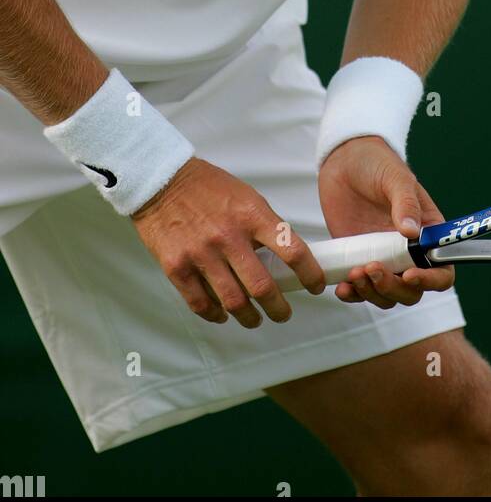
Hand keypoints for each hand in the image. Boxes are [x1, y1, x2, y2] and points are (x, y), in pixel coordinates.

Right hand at [132, 157, 325, 326]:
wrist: (163, 181)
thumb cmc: (208, 187)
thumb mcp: (247, 197)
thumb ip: (264, 226)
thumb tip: (283, 258)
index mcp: (252, 215)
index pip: (292, 250)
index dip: (310, 274)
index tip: (315, 286)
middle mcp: (229, 237)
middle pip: (263, 287)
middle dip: (279, 308)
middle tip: (284, 314)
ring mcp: (201, 254)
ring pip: (234, 302)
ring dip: (249, 317)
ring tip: (255, 319)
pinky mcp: (177, 267)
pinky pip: (201, 303)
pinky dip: (216, 315)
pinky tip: (223, 314)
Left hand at [318, 136, 454, 308]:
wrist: (344, 159)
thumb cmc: (377, 163)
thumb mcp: (395, 177)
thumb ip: (406, 203)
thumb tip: (412, 232)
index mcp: (427, 233)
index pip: (441, 269)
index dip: (431, 279)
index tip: (410, 274)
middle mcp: (407, 251)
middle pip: (412, 290)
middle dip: (394, 287)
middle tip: (372, 268)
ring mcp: (382, 258)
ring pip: (387, 294)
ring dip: (372, 292)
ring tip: (354, 273)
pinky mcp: (357, 259)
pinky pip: (360, 289)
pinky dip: (353, 294)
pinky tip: (343, 287)